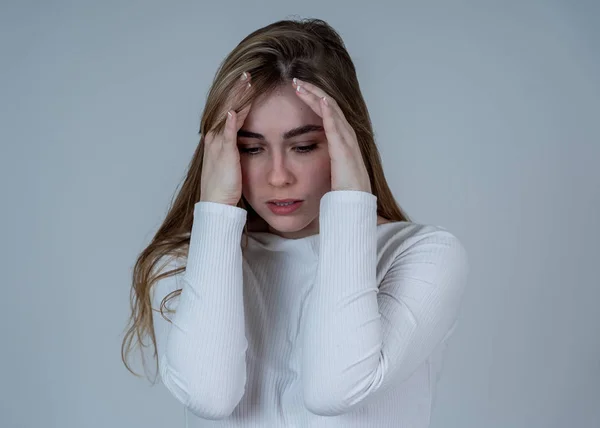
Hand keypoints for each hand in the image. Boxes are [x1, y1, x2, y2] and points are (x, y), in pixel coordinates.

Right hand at [200, 72, 251, 205]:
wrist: (217, 202)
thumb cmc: (227, 185)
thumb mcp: (232, 160)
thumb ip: (237, 146)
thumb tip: (247, 136)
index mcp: (217, 137)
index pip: (229, 109)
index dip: (238, 95)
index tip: (248, 81)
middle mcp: (215, 137)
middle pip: (227, 106)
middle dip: (237, 89)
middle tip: (247, 73)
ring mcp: (218, 144)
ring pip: (227, 115)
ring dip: (237, 98)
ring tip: (245, 82)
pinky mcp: (224, 155)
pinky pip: (227, 135)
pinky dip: (230, 122)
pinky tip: (233, 111)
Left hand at [292, 78, 371, 193]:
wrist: (353, 203)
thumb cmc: (341, 188)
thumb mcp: (328, 166)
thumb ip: (322, 155)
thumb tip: (304, 152)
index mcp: (341, 138)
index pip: (326, 110)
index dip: (312, 98)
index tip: (297, 89)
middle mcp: (346, 135)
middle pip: (329, 105)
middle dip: (312, 91)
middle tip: (295, 80)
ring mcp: (347, 141)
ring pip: (332, 110)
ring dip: (316, 96)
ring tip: (300, 85)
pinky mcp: (344, 149)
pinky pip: (336, 126)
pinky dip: (329, 111)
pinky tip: (320, 100)